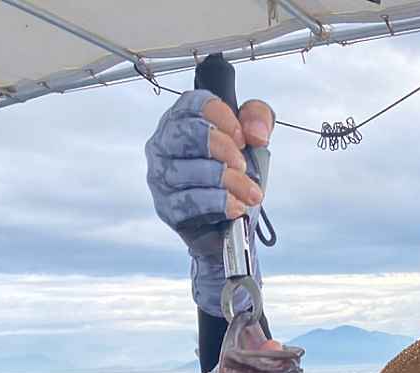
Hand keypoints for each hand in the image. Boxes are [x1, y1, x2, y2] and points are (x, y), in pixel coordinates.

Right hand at [145, 90, 274, 256]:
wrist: (233, 222)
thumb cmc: (236, 174)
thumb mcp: (254, 138)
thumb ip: (258, 118)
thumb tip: (256, 134)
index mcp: (183, 120)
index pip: (194, 104)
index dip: (223, 117)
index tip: (242, 138)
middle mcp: (164, 144)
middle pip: (188, 133)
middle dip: (223, 149)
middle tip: (243, 165)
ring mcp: (161, 176)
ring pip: (189, 171)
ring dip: (227, 182)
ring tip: (250, 193)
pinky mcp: (167, 207)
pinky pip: (190, 202)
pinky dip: (218, 204)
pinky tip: (236, 207)